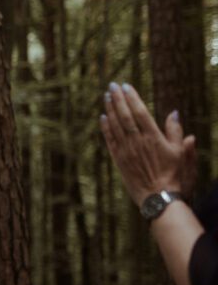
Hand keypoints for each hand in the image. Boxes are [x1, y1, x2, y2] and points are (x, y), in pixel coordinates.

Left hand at [100, 83, 191, 206]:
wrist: (160, 200)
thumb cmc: (175, 177)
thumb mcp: (182, 154)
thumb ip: (176, 132)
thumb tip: (174, 113)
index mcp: (153, 137)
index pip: (140, 112)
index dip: (132, 98)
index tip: (126, 86)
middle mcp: (137, 141)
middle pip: (124, 115)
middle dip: (117, 99)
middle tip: (111, 85)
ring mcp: (126, 151)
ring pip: (115, 125)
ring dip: (110, 109)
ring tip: (106, 96)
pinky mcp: (118, 160)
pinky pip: (109, 140)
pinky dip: (105, 128)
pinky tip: (102, 117)